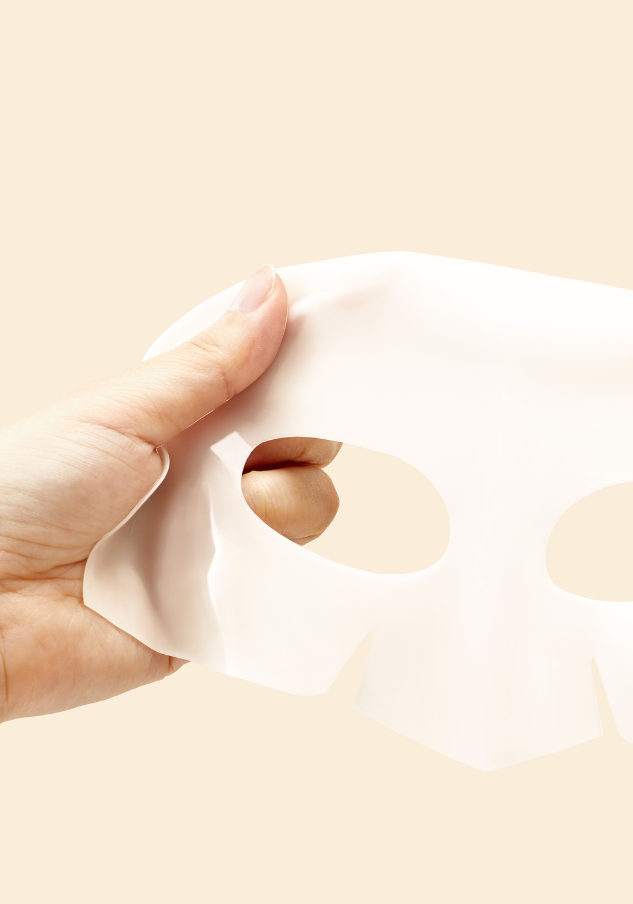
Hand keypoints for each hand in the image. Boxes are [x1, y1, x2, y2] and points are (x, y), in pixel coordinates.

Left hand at [0, 266, 339, 721]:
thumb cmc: (17, 497)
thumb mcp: (119, 413)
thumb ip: (208, 364)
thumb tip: (269, 290)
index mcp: (183, 427)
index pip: (274, 394)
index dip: (307, 380)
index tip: (329, 370)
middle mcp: (207, 485)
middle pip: (303, 454)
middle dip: (295, 447)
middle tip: (250, 453)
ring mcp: (217, 549)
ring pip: (305, 518)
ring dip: (274, 513)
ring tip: (206, 525)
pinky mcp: (221, 612)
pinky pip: (285, 591)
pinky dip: (273, 579)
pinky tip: (223, 572)